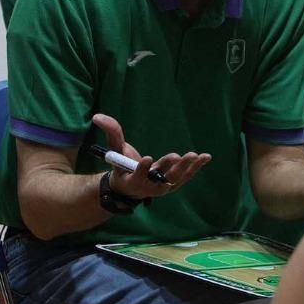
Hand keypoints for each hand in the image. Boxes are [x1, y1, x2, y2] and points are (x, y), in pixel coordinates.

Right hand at [91, 113, 209, 200]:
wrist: (130, 187)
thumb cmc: (122, 166)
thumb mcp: (114, 150)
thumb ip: (111, 133)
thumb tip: (97, 116)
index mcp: (132, 180)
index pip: (137, 175)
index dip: (142, 169)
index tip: (146, 158)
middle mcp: (148, 186)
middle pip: (160, 179)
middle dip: (168, 167)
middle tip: (176, 156)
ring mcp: (163, 187)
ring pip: (176, 179)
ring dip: (186, 168)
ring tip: (194, 156)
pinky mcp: (173, 183)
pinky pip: (186, 176)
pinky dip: (196, 167)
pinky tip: (206, 157)